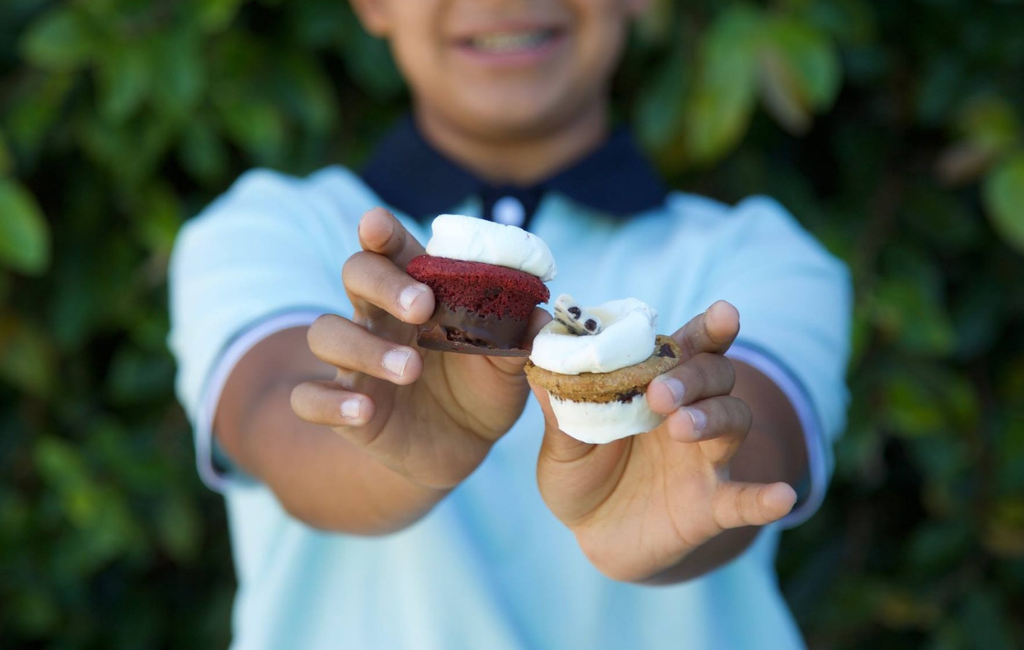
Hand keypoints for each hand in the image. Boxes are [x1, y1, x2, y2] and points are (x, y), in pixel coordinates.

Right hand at [291, 208, 547, 490]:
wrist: (466, 447)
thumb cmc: (484, 387)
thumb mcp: (510, 365)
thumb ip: (520, 338)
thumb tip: (541, 315)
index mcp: (418, 293)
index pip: (392, 248)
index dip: (379, 231)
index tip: (376, 225)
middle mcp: (379, 318)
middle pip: (356, 275)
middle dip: (383, 283)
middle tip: (422, 307)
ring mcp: (356, 363)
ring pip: (327, 333)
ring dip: (365, 346)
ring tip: (411, 368)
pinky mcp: (344, 408)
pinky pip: (310, 397)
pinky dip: (330, 402)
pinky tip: (363, 410)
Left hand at [532, 301, 796, 581]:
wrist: (591, 534)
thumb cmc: (580, 472)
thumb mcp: (560, 440)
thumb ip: (557, 402)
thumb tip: (536, 349)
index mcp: (654, 385)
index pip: (687, 346)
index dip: (709, 328)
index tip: (724, 312)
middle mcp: (689, 412)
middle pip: (715, 376)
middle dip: (694, 376)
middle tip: (660, 392)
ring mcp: (704, 458)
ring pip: (733, 421)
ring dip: (713, 418)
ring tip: (682, 428)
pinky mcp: (709, 505)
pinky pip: (743, 500)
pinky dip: (764, 498)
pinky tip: (782, 496)